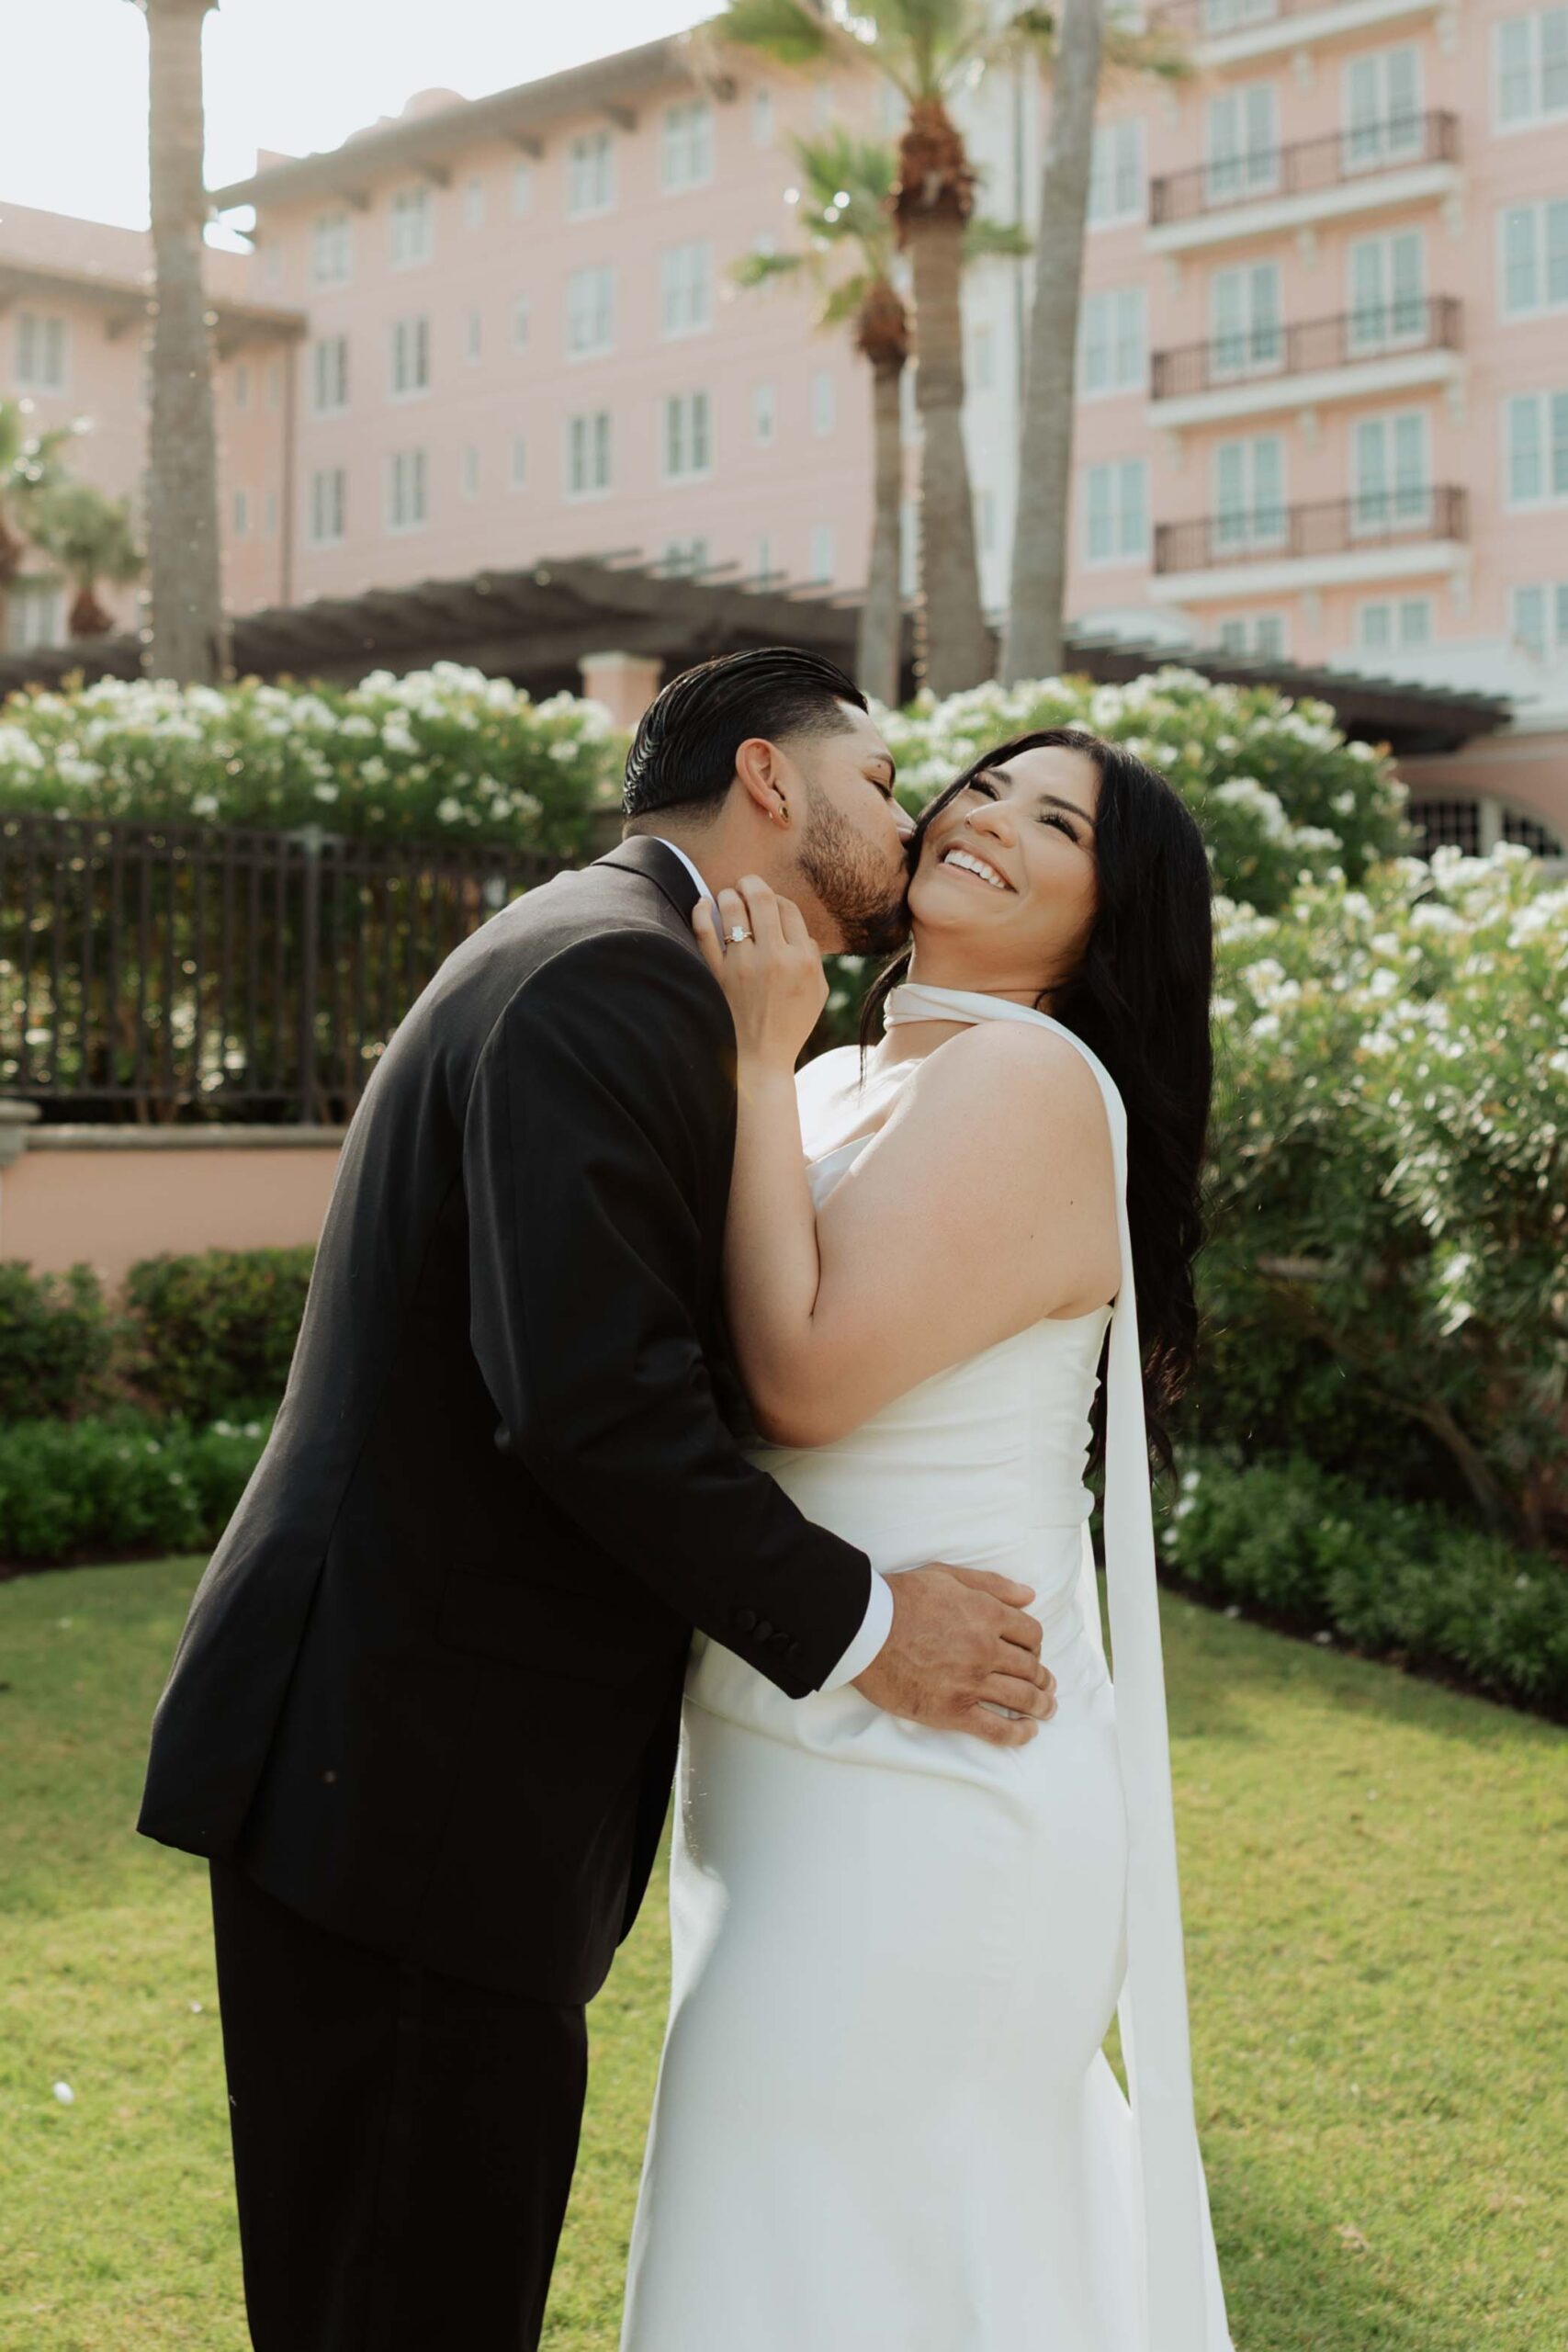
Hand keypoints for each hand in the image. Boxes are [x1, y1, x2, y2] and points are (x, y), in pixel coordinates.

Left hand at [693, 876, 827, 1071]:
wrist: (762, 1058)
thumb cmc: (792, 1024)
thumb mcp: (817, 990)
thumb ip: (812, 955)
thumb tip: (795, 926)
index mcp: (801, 959)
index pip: (788, 908)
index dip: (778, 898)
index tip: (769, 902)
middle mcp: (773, 957)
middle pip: (762, 898)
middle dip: (752, 882)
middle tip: (745, 883)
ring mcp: (742, 965)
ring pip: (732, 909)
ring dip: (729, 895)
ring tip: (727, 897)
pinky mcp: (718, 975)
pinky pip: (703, 933)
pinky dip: (700, 911)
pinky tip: (702, 903)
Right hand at [852, 1565, 1057, 1748]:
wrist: (862, 1628)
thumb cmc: (900, 1597)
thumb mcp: (947, 1575)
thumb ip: (992, 1585)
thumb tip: (1030, 1596)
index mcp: (987, 1614)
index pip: (1030, 1633)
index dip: (1035, 1643)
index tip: (1031, 1651)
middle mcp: (985, 1649)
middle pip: (1030, 1667)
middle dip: (1042, 1676)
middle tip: (1046, 1684)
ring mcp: (970, 1682)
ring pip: (1021, 1698)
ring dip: (1041, 1704)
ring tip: (1047, 1708)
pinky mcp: (952, 1711)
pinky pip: (996, 1729)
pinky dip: (1018, 1733)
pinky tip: (1028, 1731)